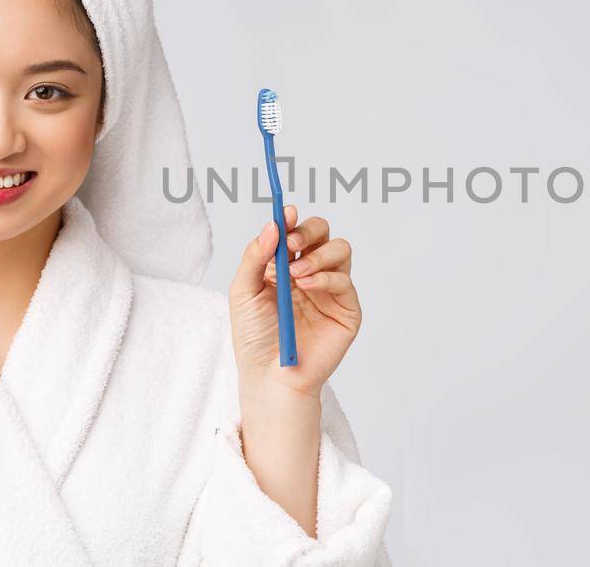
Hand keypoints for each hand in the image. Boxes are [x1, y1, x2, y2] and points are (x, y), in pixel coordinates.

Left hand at [228, 205, 362, 400]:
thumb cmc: (255, 338)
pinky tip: (306, 287)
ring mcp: (330, 291)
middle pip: (323, 233)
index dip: (292, 219)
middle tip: (291, 245)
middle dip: (308, 231)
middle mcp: (310, 273)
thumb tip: (273, 224)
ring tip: (296, 274)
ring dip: (318, 255)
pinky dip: (325, 278)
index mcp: (284, 266)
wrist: (270, 377)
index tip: (286, 213)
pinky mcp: (347, 309)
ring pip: (340, 249)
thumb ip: (255, 256)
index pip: (295, 232)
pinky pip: (344, 280)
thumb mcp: (243, 291)